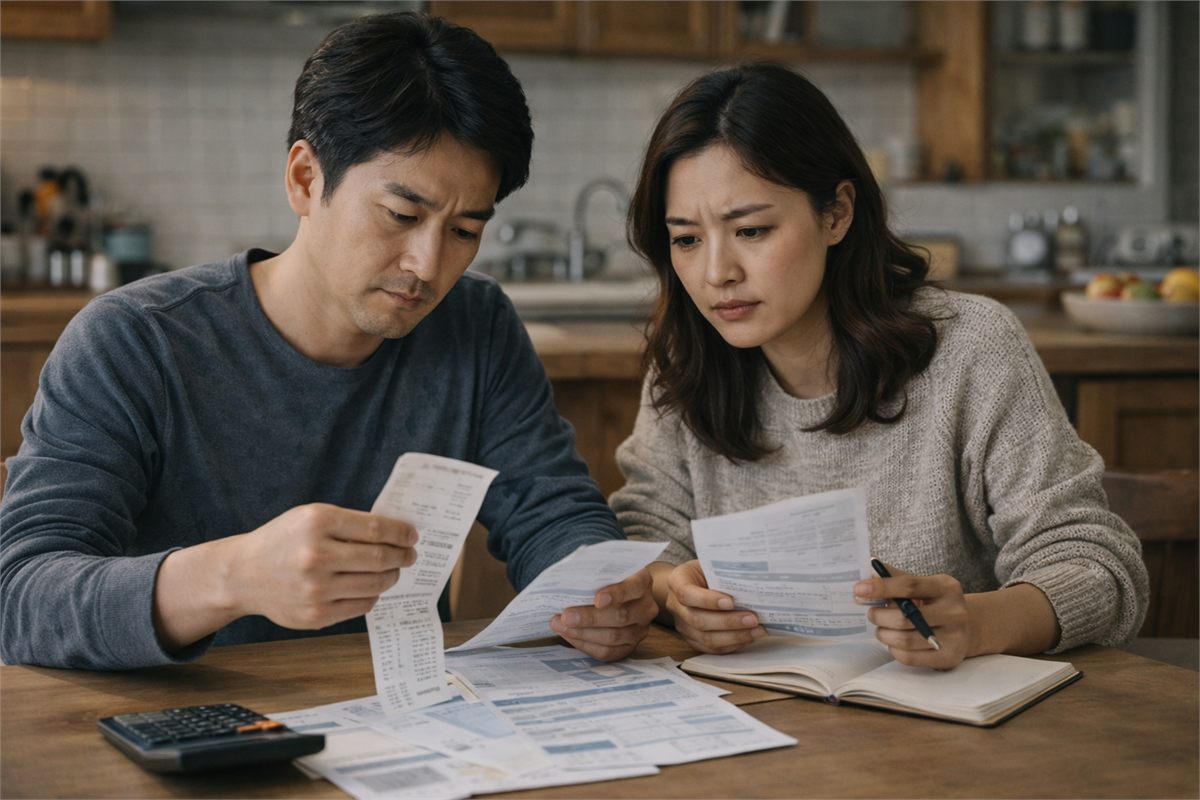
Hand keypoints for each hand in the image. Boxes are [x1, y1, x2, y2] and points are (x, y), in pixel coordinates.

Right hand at [227, 503, 418, 629]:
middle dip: (403, 557)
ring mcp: (316, 589)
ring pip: (374, 584)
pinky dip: (373, 595)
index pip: (376, 529)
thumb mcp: (310, 518)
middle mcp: (316, 555)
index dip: (401, 533)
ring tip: (393, 570)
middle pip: (379, 559)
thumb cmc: (283, 540)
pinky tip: (371, 587)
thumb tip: (395, 535)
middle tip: (410, 555)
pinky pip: (361, 606)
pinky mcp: (315, 615)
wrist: (242, 574)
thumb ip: (349, 524)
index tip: (412, 535)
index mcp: (317, 522)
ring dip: (391, 577)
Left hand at [549, 567, 657, 660]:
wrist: (619, 594)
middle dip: (590, 618)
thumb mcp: (604, 569)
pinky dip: (585, 644)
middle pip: (621, 617)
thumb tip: (568, 581)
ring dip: (583, 633)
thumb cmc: (607, 578)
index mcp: (642, 582)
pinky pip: (607, 652)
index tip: (597, 599)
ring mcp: (640, 629)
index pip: (633, 588)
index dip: (616, 594)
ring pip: (613, 637)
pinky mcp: (629, 647)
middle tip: (566, 616)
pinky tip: (569, 635)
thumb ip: (593, 574)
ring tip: (560, 625)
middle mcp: (646, 607)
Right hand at [664, 560, 765, 653]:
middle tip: (753, 618)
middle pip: (698, 620)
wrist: (693, 583)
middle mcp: (676, 606)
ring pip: (706, 638)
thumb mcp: (711, 563)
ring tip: (757, 630)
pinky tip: (750, 636)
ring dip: (735, 636)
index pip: (687, 593)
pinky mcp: (693, 640)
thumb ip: (724, 572)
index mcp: (677, 581)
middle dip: (728, 621)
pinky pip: (712, 648)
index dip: (708, 600)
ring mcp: (683, 626)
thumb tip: (753, 580)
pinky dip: (733, 644)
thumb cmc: (705, 571)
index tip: (732, 601)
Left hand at [854, 565, 969, 668]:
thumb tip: (867, 574)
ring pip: (904, 640)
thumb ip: (897, 578)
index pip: (909, 586)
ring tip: (881, 629)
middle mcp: (954, 612)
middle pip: (904, 617)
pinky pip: (910, 658)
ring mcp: (954, 637)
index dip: (881, 587)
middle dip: (879, 616)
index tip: (858, 590)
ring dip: (884, 634)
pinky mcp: (949, 658)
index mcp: (946, 587)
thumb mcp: (925, 584)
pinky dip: (894, 650)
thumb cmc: (938, 602)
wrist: (970, 627)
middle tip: (871, 613)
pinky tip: (894, 642)